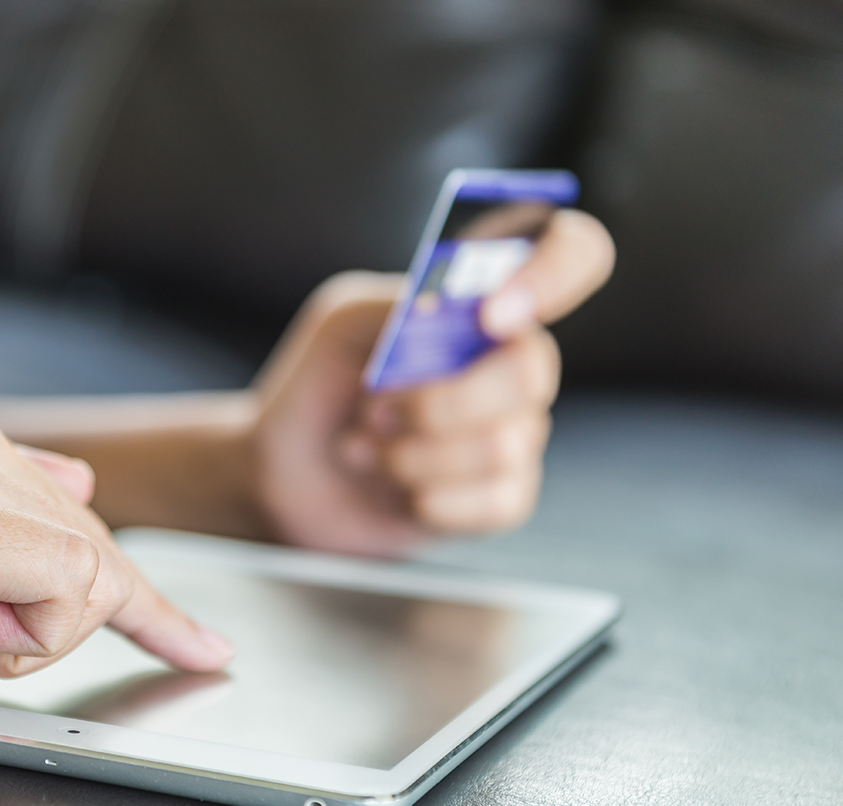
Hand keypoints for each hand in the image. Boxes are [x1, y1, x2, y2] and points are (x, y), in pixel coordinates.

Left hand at [249, 209, 614, 554]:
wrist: (284, 473)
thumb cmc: (317, 385)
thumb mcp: (340, 324)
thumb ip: (396, 302)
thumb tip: (454, 304)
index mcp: (485, 300)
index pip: (574, 253)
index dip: (556, 272)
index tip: (491, 316)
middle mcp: (512, 361)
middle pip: (532, 370)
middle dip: (437, 399)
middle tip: (373, 409)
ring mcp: (515, 430)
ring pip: (503, 444)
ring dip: (412, 454)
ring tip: (366, 448)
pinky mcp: (502, 496)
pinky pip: (497, 501)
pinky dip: (428, 499)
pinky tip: (393, 488)